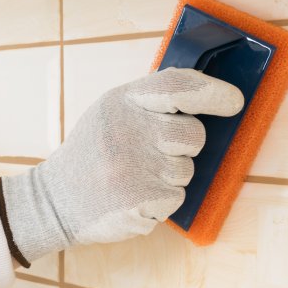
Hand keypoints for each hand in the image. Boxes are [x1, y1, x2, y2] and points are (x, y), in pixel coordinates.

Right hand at [0, 67, 243, 266]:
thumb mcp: (110, 113)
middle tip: (151, 154)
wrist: (54, 200)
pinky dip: (159, 202)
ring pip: (187, 171)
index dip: (212, 92)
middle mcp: (129, 129)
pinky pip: (175, 198)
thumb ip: (149, 102)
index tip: (233, 102)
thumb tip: (206, 93)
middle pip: (193, 135)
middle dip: (183, 148)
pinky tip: (131, 198)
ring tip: (133, 178)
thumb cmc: (92, 154)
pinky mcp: (141, 200)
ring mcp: (134, 167)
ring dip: (168, 178)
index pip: (177, 85)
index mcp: (122, 102)